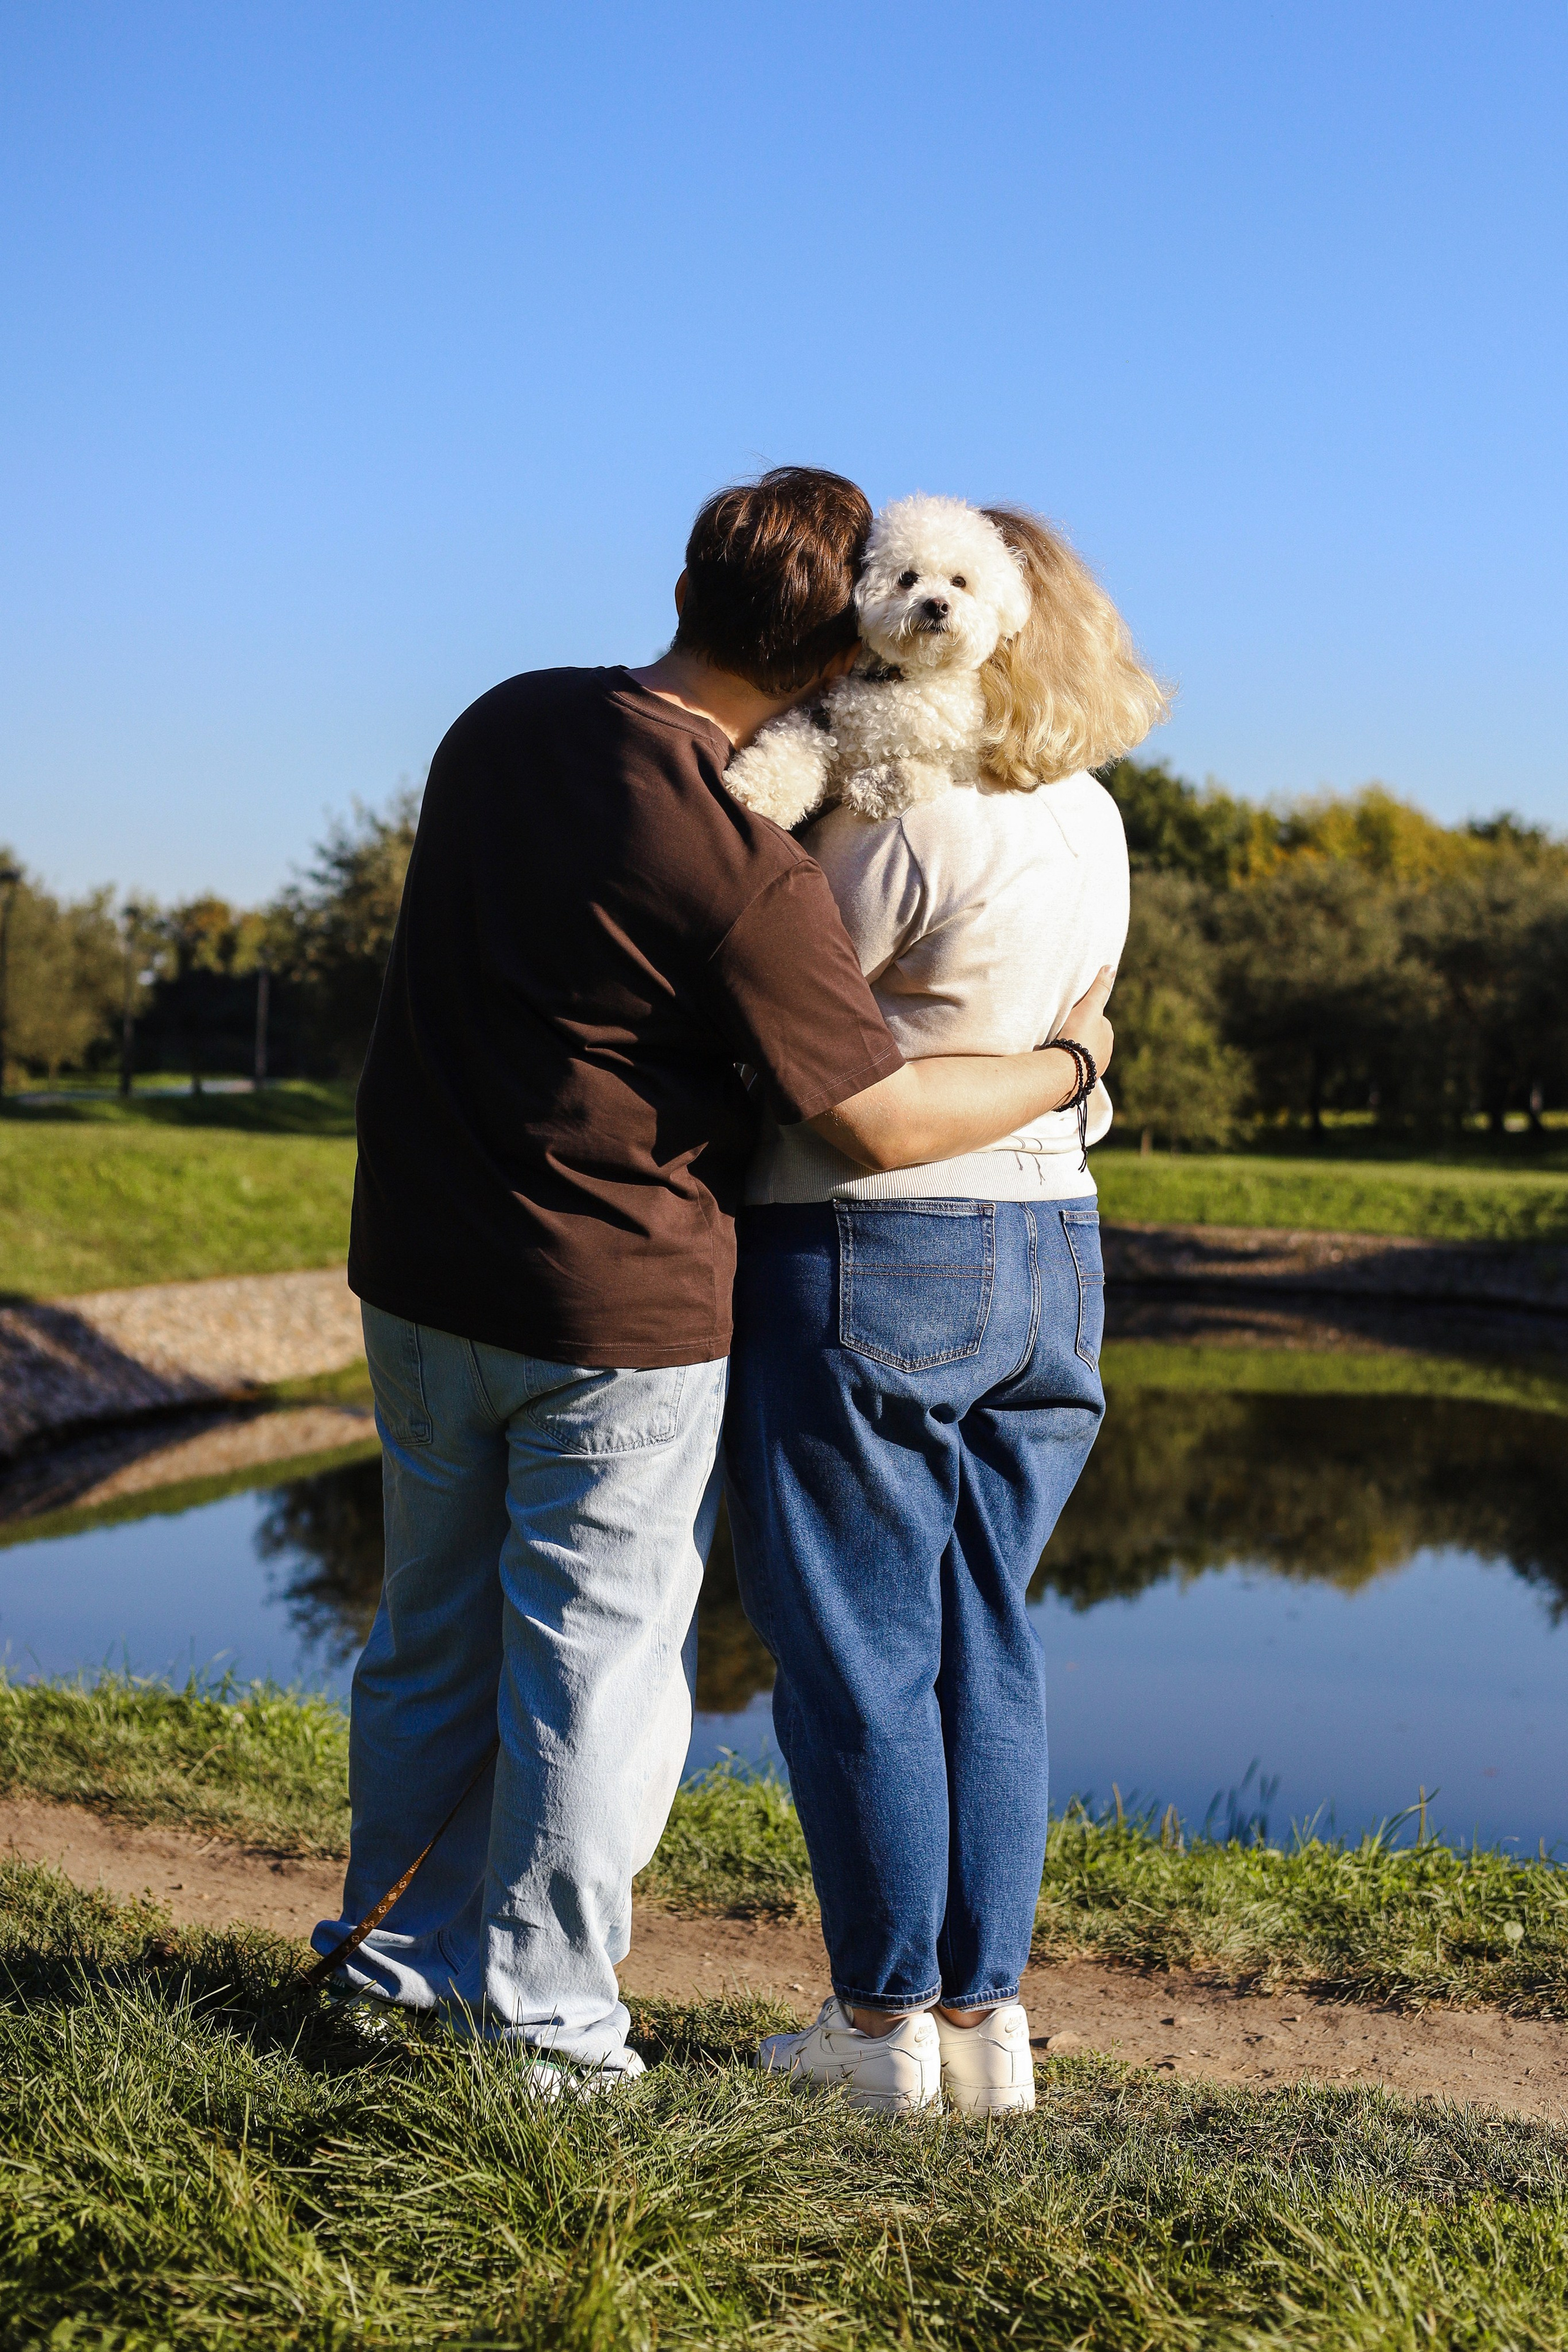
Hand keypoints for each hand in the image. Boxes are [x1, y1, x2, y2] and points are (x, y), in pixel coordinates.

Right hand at [1055, 964, 1115, 1083]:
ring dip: (1073, 1051)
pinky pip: (1075, 1068)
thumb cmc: (1077, 1035)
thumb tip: (1111, 967)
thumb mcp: (1088, 1007)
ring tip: (1058, 1048)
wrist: (1066, 1069)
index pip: (1097, 1020)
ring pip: (1083, 1053)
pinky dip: (1069, 1064)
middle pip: (1090, 1037)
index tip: (1070, 1018)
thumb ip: (1099, 988)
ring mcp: (1095, 1068)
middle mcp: (1106, 1052)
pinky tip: (1058, 1062)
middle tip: (1061, 1032)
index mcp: (1108, 1034)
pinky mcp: (1083, 1080)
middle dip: (1079, 1035)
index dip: (1083, 1017)